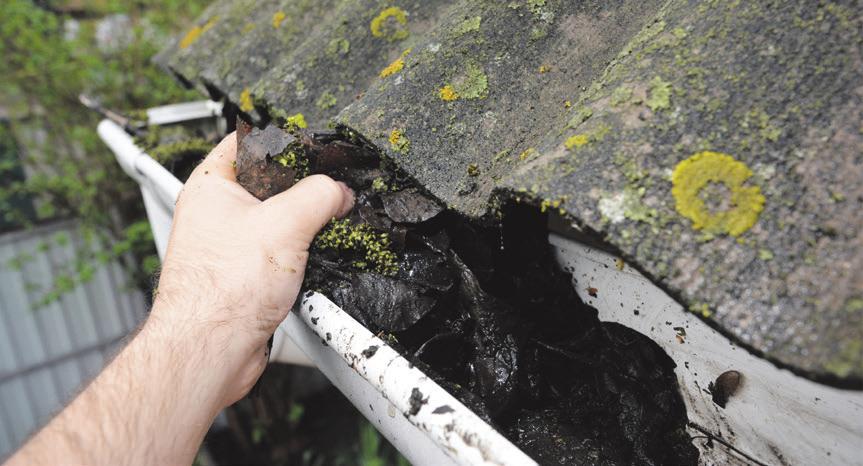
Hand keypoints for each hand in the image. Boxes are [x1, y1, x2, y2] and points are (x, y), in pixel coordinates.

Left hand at [150, 132, 353, 407]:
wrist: (212, 350)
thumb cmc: (222, 292)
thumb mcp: (286, 225)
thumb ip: (320, 196)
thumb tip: (340, 190)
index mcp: (211, 186)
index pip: (246, 141)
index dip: (281, 138)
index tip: (312, 144)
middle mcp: (215, 213)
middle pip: (267, 182)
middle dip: (302, 186)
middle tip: (329, 189)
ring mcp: (228, 246)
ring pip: (275, 220)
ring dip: (302, 224)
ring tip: (323, 226)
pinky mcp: (243, 275)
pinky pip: (277, 252)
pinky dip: (298, 254)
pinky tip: (313, 261)